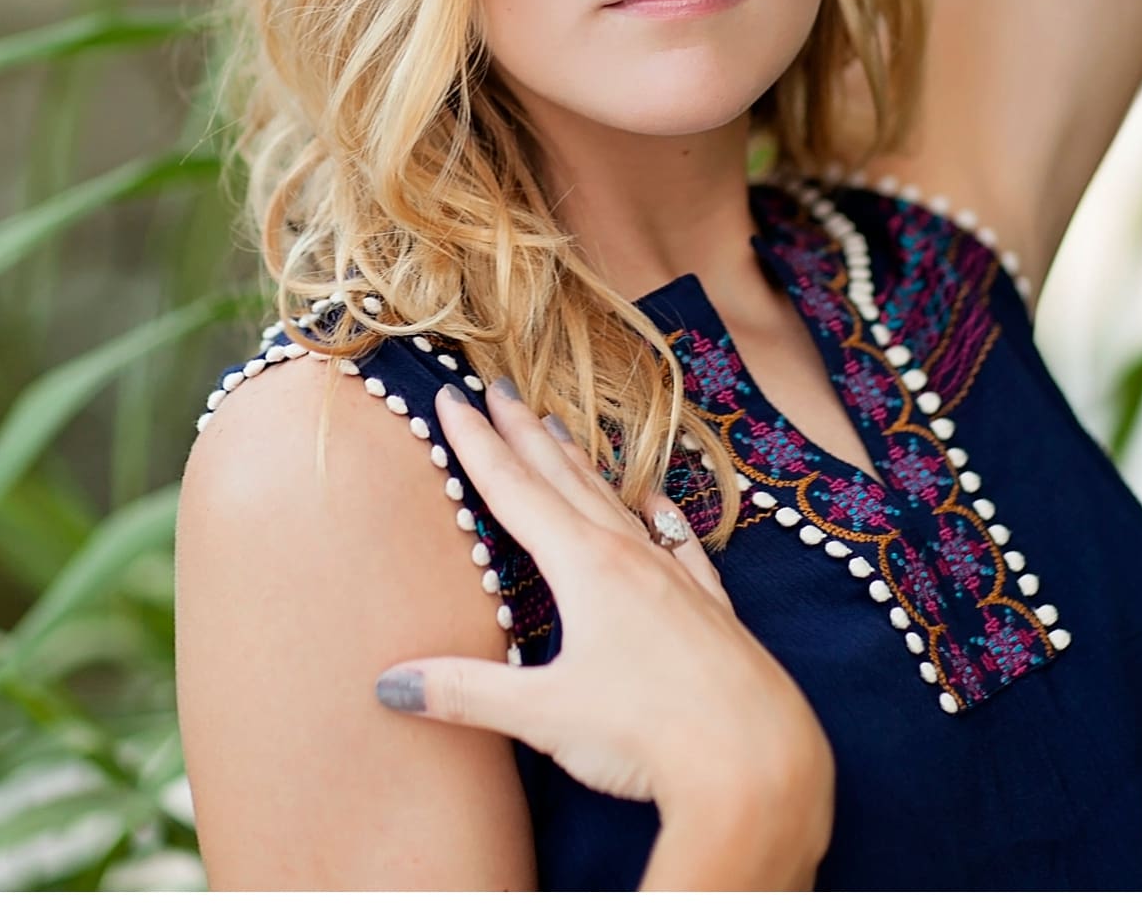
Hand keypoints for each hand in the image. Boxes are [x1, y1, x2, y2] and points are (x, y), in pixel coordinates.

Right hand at [372, 379, 833, 869]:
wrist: (753, 753)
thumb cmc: (646, 731)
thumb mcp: (543, 714)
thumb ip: (466, 693)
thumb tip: (388, 683)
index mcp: (587, 567)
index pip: (516, 492)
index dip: (478, 445)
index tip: (454, 395)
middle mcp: (633, 557)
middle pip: (566, 482)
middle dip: (526, 434)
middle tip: (499, 387)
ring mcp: (675, 579)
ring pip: (618, 505)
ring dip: (583, 466)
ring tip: (561, 428)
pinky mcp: (708, 610)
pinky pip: (676, 545)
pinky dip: (659, 518)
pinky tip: (660, 507)